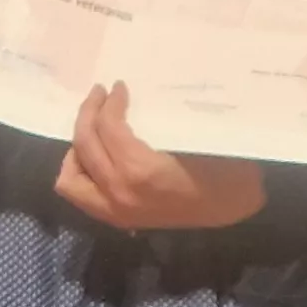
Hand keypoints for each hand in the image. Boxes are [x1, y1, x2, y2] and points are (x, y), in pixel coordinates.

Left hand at [54, 84, 265, 230]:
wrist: (236, 207)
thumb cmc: (223, 167)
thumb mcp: (195, 135)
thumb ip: (160, 118)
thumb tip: (132, 90)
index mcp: (140, 169)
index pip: (108, 127)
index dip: (110, 102)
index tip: (118, 86)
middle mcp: (119, 192)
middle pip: (84, 145)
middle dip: (88, 114)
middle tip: (99, 95)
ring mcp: (116, 210)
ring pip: (70, 178)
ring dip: (76, 148)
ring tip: (92, 128)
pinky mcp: (118, 220)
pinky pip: (81, 196)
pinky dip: (80, 174)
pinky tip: (97, 157)